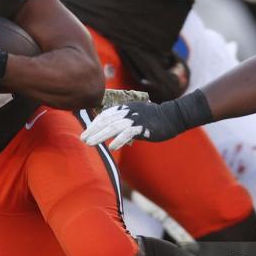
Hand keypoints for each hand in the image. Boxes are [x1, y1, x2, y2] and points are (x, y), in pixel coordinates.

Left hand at [81, 90, 214, 150]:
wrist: (172, 116)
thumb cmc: (152, 119)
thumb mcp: (135, 118)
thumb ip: (123, 124)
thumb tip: (111, 134)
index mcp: (124, 108)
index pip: (105, 115)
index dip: (94, 124)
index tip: (86, 133)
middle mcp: (127, 111)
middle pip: (106, 120)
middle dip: (93, 130)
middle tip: (83, 139)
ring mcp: (135, 118)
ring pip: (114, 126)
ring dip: (101, 135)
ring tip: (91, 143)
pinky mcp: (143, 126)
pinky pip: (129, 133)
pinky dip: (120, 140)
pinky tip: (112, 147)